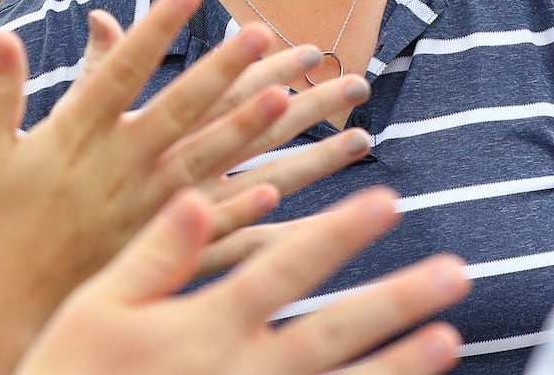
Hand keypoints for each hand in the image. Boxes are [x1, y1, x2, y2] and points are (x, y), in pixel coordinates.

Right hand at [0, 0, 371, 368]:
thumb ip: (2, 90)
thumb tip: (5, 35)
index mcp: (73, 135)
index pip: (123, 69)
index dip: (156, 28)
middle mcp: (114, 167)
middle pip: (178, 108)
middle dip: (221, 68)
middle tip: (260, 31)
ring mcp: (136, 209)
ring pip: (201, 161)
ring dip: (244, 129)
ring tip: (284, 98)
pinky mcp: (144, 249)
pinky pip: (199, 229)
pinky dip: (237, 213)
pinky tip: (274, 195)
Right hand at [18, 187, 468, 374]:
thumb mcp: (96, 309)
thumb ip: (153, 256)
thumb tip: (198, 196)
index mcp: (202, 325)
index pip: (283, 270)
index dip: (338, 233)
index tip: (387, 200)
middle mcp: (238, 371)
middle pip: (332, 332)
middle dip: (395, 299)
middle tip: (457, 272)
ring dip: (397, 366)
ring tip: (450, 338)